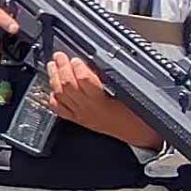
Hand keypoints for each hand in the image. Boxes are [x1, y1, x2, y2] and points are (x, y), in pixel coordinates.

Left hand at [45, 51, 163, 150]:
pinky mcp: (79, 120)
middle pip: (68, 86)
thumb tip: (96, 64)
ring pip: (61, 96)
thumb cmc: (137, 115)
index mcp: (102, 103)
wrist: (138, 134)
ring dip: (54, 79)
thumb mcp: (130, 93)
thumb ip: (112, 79)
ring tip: (52, 66)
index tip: (76, 59)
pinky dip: (54, 98)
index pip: (85, 81)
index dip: (78, 68)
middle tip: (60, 56)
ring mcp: (81, 116)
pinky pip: (60, 110)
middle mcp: (88, 110)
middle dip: (62, 68)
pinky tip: (53, 90)